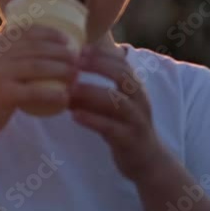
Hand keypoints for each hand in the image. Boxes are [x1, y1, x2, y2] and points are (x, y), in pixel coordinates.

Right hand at [0, 24, 78, 140]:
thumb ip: (10, 53)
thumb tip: (40, 42)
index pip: (26, 31)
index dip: (49, 33)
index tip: (66, 39)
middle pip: (35, 47)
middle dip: (60, 51)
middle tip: (77, 58)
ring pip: (37, 66)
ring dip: (60, 69)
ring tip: (75, 73)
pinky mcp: (2, 93)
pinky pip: (33, 91)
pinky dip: (52, 93)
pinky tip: (65, 97)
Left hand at [68, 45, 168, 181]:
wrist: (147, 161)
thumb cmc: (124, 128)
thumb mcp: (112, 106)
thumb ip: (93, 92)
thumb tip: (62, 79)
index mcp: (135, 89)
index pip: (122, 63)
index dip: (102, 54)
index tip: (80, 49)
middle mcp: (139, 101)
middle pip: (123, 76)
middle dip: (98, 66)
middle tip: (74, 63)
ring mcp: (136, 120)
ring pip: (118, 102)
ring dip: (92, 93)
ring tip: (70, 89)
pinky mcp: (130, 140)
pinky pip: (111, 127)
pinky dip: (93, 120)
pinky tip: (75, 115)